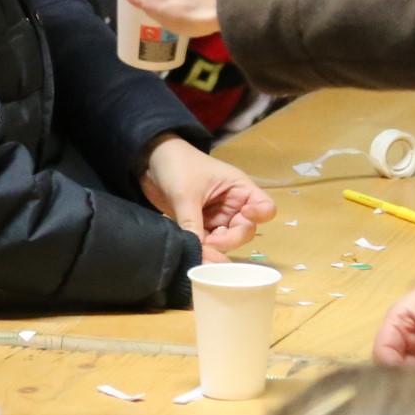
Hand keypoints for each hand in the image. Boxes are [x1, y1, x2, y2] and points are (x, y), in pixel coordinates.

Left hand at [142, 137, 273, 259]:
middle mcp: (233, 205)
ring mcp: (218, 217)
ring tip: (197, 247)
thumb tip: (197, 253)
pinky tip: (193, 250)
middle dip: (229, 240)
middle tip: (208, 242)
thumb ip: (192, 224)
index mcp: (239, 189)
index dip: (259, 217)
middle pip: (245, 231)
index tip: (242, 216)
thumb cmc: (177, 166)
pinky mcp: (201, 225)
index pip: (265, 208)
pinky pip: (209, 242)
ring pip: (227, 240)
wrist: (149, 161)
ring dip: (215, 247)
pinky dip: (203, 248)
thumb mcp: (186, 194)